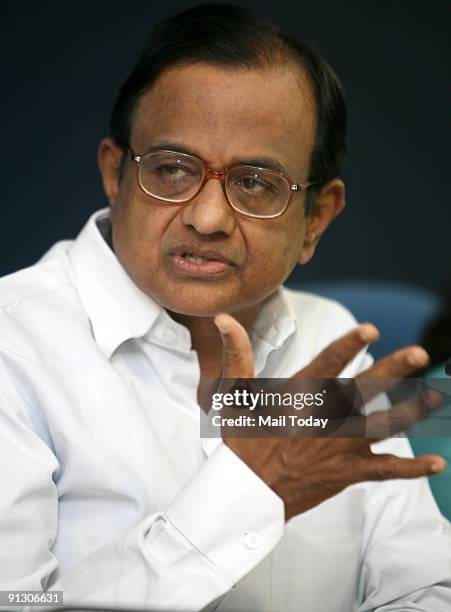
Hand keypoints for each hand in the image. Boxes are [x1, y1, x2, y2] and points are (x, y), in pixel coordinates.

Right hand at [213, 313, 446, 520]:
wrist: (248, 496)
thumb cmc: (242, 443)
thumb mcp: (235, 396)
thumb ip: (237, 355)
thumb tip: (224, 319)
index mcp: (300, 397)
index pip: (327, 363)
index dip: (349, 345)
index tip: (370, 331)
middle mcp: (326, 418)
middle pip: (365, 389)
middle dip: (394, 369)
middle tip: (418, 353)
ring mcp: (341, 446)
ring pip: (384, 424)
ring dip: (411, 409)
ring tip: (434, 395)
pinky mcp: (350, 472)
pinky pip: (386, 470)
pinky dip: (412, 468)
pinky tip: (437, 462)